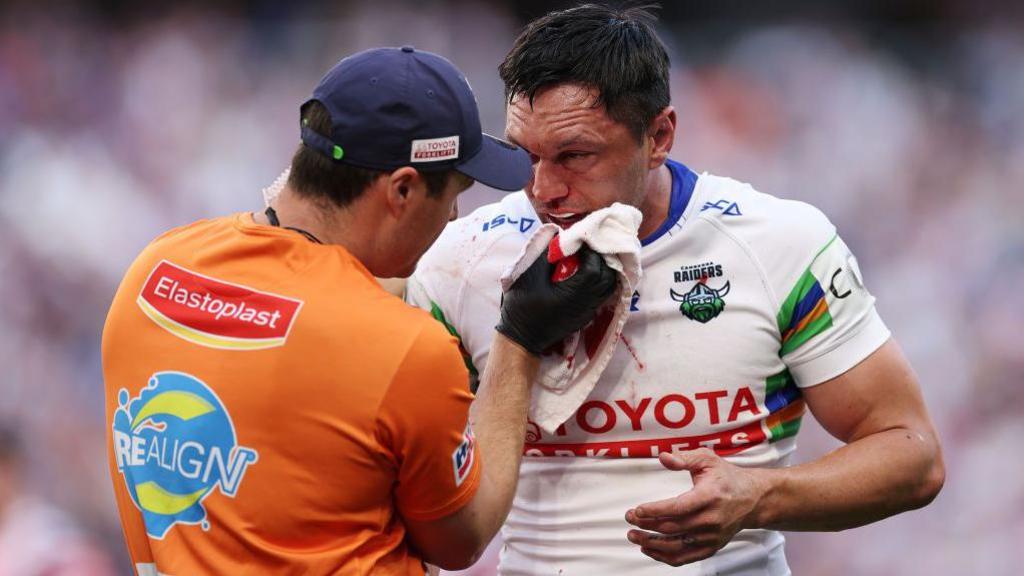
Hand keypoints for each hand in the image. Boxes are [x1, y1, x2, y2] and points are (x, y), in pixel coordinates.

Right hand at [496, 245, 616, 354]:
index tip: (579, 244)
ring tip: (590, 261)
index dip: (590, 253)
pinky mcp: (585, 317)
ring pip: (609, 288)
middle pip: (608, 277)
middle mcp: (586, 302)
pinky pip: (602, 297)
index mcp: (573, 292)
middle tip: (588, 249)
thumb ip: (544, 254)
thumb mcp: (527, 275)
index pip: (595, 268)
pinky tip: (588, 276)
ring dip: (604, 272)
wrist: (521, 338)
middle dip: (601, 260)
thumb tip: (558, 236)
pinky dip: (601, 283)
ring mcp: (587, 311)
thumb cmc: (521, 306)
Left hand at [623, 449, 765, 566]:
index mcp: (710, 496)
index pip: (679, 507)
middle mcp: (712, 519)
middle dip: (647, 524)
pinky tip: (649, 549)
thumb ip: (684, 458)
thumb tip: (663, 457)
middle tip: (629, 518)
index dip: (656, 510)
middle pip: (674, 527)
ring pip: (677, 545)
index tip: (637, 510)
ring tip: (633, 535)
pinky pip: (686, 557)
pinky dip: (665, 557)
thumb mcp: (707, 460)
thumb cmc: (726, 477)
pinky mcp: (711, 547)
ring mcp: (712, 536)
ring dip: (652, 543)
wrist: (752, 499)